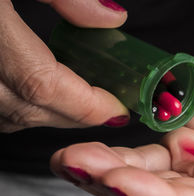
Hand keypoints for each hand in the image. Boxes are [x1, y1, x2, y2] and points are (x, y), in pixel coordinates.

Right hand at [0, 0, 128, 131]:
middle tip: (111, 106)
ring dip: (57, 113)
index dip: (88, 104)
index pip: (43, 84)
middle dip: (80, 114)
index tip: (119, 110)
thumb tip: (112, 18)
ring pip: (17, 117)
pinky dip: (30, 106)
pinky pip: (2, 112)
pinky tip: (47, 93)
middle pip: (34, 110)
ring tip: (86, 100)